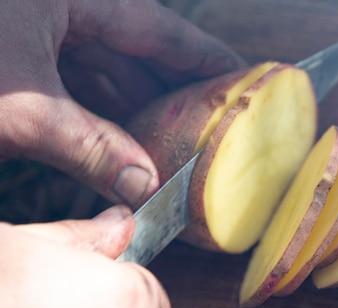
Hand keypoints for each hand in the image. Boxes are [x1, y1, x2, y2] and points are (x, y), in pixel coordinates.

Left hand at [0, 0, 245, 207]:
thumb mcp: (21, 111)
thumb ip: (88, 148)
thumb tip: (145, 188)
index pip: (160, 29)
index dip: (205, 58)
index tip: (243, 80)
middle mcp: (64, 8)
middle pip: (137, 54)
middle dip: (170, 96)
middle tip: (209, 131)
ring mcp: (40, 28)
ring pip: (105, 71)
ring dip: (134, 112)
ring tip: (171, 147)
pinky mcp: (21, 53)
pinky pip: (73, 81)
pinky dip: (96, 113)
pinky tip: (121, 144)